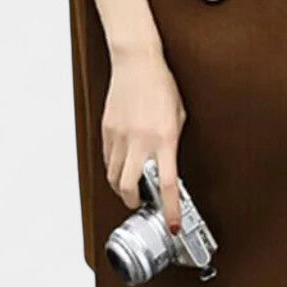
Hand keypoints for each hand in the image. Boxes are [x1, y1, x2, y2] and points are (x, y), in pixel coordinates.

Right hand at [102, 42, 187, 231]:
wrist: (137, 62)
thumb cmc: (161, 84)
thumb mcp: (178, 115)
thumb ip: (173, 140)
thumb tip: (168, 160)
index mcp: (164, 138)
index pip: (167, 184)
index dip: (170, 209)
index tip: (173, 224)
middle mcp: (140, 140)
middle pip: (129, 188)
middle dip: (134, 202)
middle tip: (141, 204)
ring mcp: (120, 136)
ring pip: (114, 177)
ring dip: (122, 187)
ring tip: (130, 186)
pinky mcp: (107, 130)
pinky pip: (107, 159)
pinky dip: (113, 168)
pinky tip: (121, 164)